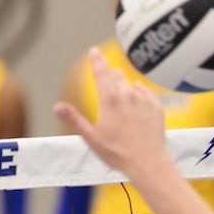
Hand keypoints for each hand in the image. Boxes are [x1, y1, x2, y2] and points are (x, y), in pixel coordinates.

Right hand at [55, 48, 169, 179]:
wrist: (148, 163)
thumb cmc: (117, 152)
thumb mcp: (90, 137)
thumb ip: (74, 119)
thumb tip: (57, 106)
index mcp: (109, 100)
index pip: (101, 73)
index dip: (96, 60)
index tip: (94, 50)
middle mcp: (127, 95)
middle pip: (117, 77)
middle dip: (110, 75)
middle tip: (108, 75)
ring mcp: (144, 100)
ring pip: (132, 84)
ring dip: (125, 85)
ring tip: (122, 90)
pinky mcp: (157, 107)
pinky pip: (147, 93)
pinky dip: (140, 92)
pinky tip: (138, 98)